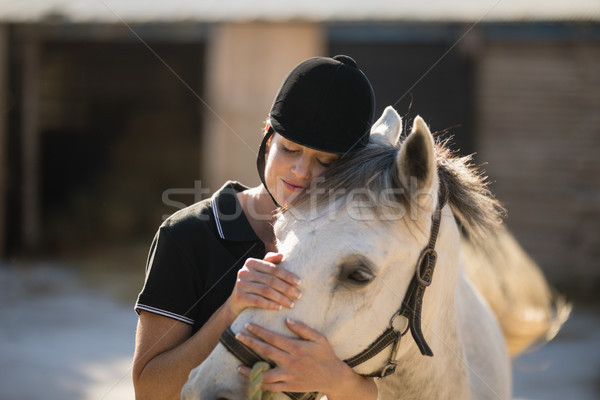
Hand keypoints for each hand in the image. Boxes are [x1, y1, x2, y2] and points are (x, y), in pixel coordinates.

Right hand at [225, 253, 301, 316]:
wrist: (235, 304)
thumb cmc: (253, 286)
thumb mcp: (260, 273)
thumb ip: (270, 263)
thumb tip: (282, 255)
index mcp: (251, 262)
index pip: (273, 268)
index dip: (287, 275)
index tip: (300, 282)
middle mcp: (244, 271)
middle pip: (271, 280)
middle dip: (287, 288)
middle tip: (299, 295)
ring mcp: (240, 283)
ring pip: (266, 291)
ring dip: (281, 298)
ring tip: (292, 304)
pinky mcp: (239, 296)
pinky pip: (258, 300)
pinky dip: (270, 304)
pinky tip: (279, 308)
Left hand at [236, 319, 374, 398]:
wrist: (333, 377)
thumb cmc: (326, 355)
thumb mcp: (318, 338)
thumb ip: (303, 329)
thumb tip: (287, 320)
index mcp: (296, 348)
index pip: (273, 338)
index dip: (259, 331)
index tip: (248, 325)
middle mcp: (290, 362)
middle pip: (265, 351)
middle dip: (250, 342)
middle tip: (238, 336)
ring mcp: (288, 376)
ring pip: (265, 373)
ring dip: (250, 369)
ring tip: (239, 364)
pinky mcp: (289, 386)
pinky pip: (271, 386)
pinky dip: (260, 383)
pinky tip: (252, 378)